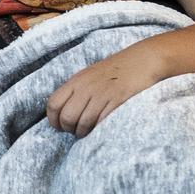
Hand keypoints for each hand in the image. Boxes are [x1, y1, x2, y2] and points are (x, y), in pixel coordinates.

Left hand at [46, 51, 160, 135]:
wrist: (141, 61)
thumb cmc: (114, 71)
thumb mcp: (88, 76)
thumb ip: (75, 91)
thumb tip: (61, 113)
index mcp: (76, 81)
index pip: (54, 103)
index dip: (53, 119)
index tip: (59, 126)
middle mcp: (86, 87)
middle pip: (67, 116)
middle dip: (69, 129)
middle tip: (75, 130)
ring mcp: (102, 94)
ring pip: (84, 122)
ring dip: (84, 132)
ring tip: (88, 131)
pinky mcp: (117, 101)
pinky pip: (102, 122)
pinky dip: (99, 129)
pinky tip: (100, 128)